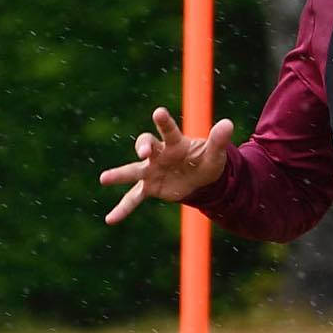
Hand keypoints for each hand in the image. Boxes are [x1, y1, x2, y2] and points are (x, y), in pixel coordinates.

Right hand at [99, 107, 233, 224]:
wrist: (201, 180)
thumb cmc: (205, 161)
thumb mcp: (215, 154)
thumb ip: (218, 140)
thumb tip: (228, 124)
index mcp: (175, 143)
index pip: (168, 130)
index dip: (163, 122)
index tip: (158, 113)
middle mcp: (159, 154)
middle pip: (146, 145)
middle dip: (143, 146)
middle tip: (143, 151)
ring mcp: (151, 171)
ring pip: (133, 171)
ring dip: (119, 175)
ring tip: (103, 178)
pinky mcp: (149, 187)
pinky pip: (133, 198)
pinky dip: (122, 208)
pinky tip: (110, 219)